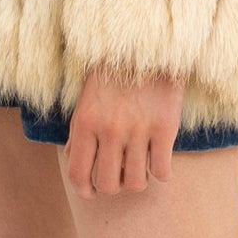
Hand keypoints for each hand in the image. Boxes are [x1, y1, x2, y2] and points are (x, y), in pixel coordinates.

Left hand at [65, 67, 183, 196]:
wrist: (146, 45)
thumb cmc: (112, 73)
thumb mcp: (86, 99)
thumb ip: (77, 131)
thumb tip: (71, 157)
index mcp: (86, 123)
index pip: (78, 173)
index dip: (84, 190)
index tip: (91, 192)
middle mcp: (110, 130)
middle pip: (108, 184)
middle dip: (113, 186)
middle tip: (119, 175)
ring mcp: (138, 130)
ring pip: (136, 182)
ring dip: (137, 181)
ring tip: (139, 168)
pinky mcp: (165, 128)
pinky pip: (161, 170)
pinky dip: (161, 173)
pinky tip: (159, 163)